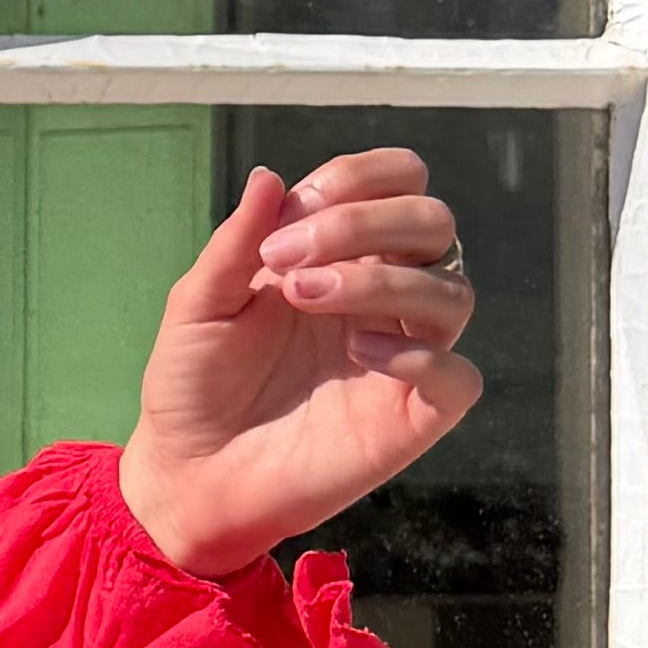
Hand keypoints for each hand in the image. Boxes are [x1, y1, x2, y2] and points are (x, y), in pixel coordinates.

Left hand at [119, 150, 479, 578]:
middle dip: (367, 223)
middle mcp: (382, 296)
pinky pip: (460, 376)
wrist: (186, 471)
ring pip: (452, 290)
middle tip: (288, 260)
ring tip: (303, 299)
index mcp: (338, 256)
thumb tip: (268, 176)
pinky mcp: (414, 416)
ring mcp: (403, 354)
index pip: (399, 184)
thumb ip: (235, 243)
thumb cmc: (193, 384)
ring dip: (381, 280)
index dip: (362, 179)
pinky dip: (423, 355)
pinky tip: (361, 354)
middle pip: (435, 224)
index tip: (295, 210)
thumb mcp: (196, 305)